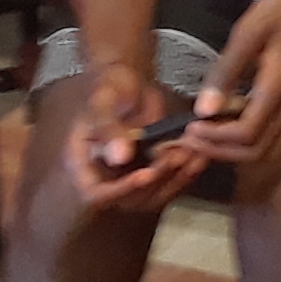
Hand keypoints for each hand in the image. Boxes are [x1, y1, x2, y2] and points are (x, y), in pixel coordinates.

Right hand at [63, 61, 204, 212]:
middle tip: (175, 157)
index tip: (144, 175)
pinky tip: (198, 158)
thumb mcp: (103, 102)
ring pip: (152, 196)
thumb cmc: (109, 86)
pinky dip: (184, 174)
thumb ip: (108, 128)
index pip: (95, 193)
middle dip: (155, 181)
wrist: (128, 82)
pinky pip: (167, 184)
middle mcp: (104, 176)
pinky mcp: (150, 172)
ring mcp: (128, 177)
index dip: (119, 191)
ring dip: (174, 179)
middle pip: (128, 199)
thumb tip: (119, 157)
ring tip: (192, 155)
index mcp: (82, 163)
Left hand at [188, 0, 280, 166]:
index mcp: (279, 87)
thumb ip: (225, 72)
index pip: (248, 134)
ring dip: (236, 149)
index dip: (216, 139)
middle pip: (258, 151)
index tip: (191, 127)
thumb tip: (203, 108)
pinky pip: (276, 135)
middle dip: (222, 151)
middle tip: (194, 137)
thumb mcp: (247, 33)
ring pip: (269, 149)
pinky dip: (251, 138)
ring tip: (209, 132)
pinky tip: (232, 119)